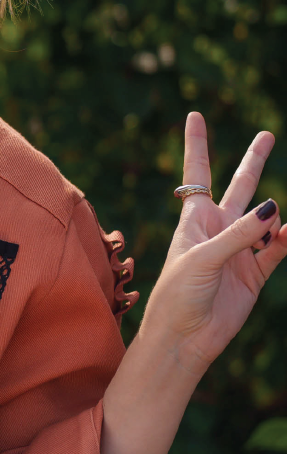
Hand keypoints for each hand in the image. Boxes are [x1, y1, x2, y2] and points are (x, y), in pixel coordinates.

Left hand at [140, 112, 286, 377]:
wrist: (184, 338)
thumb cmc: (178, 295)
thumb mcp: (202, 259)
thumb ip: (238, 233)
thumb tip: (274, 207)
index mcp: (194, 219)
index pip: (196, 174)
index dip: (197, 144)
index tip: (194, 115)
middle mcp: (218, 230)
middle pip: (240, 186)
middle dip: (253, 160)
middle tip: (267, 134)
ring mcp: (239, 250)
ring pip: (266, 219)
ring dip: (275, 217)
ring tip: (273, 228)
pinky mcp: (255, 272)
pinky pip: (278, 248)